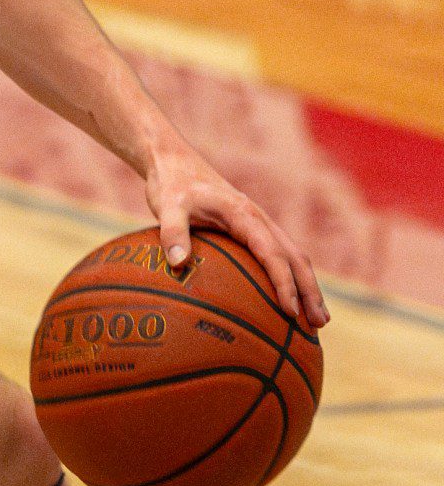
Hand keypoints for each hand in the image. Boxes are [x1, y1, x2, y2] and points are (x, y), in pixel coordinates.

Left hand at [146, 142, 329, 328]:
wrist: (174, 161)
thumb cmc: (171, 185)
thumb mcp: (166, 206)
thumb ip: (172, 232)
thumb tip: (177, 264)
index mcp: (245, 214)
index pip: (273, 254)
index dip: (284, 283)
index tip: (290, 311)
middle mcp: (259, 219)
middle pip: (295, 258)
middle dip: (310, 291)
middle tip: (318, 325)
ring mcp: (259, 223)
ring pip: (293, 257)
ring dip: (308, 287)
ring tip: (318, 320)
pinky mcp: (251, 228)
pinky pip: (278, 255)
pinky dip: (291, 277)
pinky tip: (289, 300)